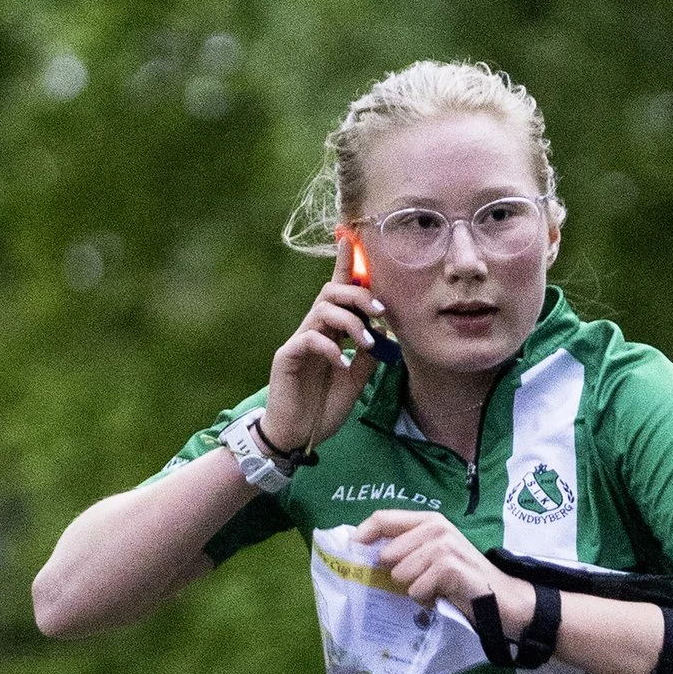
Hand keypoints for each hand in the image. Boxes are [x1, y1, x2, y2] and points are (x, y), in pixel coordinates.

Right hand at [264, 232, 389, 453]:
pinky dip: (331, 348)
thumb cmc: (324, 405)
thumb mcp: (357, 378)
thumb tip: (386, 332)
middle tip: (382, 314)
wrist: (297, 434)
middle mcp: (313, 329)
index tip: (351, 238)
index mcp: (330, 331)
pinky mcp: (287, 357)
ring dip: (351, 323)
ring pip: (322, 309)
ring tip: (367, 345)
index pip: (337, 290)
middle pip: (332, 291)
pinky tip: (341, 364)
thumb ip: (369, 353)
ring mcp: (298, 342)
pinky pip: (309, 338)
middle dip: (360, 296)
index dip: (343, 263)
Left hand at [354, 508, 504, 620]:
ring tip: (433, 588)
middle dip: (396, 574)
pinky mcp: (450, 566)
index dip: (362, 534)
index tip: (350, 551)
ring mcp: (444, 544)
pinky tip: (441, 596)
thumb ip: (402, 549)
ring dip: (414, 588)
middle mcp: (436, 526)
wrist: (498, 597)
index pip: (382, 518)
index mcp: (427, 520)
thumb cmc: (458, 579)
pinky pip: (416, 589)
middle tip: (419, 581)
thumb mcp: (429, 556)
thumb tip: (360, 550)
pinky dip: (425, 599)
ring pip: (400, 573)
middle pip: (387, 553)